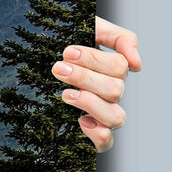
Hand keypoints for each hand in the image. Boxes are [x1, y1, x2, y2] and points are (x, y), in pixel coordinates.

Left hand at [51, 15, 140, 151]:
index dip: (94, 60)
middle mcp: (111, 92)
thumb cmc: (65, 43)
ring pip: (116, 117)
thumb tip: (137, 64)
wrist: (35, 62)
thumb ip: (120, 38)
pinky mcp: (91, 131)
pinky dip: (96, 133)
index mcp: (113, 68)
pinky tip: (80, 120)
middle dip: (84, 78)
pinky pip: (106, 142)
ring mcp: (103, 113)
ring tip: (65, 94)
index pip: (120, 66)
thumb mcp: (91, 28)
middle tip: (59, 69)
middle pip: (115, 90)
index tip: (68, 52)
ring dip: (90, 103)